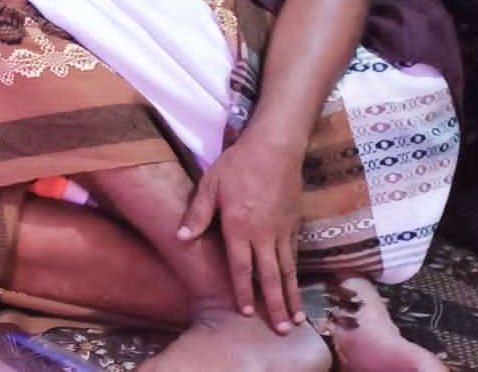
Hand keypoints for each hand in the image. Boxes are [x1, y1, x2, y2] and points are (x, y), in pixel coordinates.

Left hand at [177, 132, 306, 333]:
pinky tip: (296, 286)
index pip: (241, 267)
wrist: (275, 148)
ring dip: (291, 295)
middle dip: (275, 304)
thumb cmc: (237, 165)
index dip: (243, 292)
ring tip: (297, 318)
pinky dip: (296, 273)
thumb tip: (181, 238)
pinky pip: (295, 254)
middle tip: (282, 330)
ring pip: (288, 269)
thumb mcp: (210, 186)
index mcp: (240, 227)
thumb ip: (197, 214)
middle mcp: (264, 234)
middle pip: (270, 276)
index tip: (245, 313)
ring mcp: (282, 230)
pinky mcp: (294, 224)